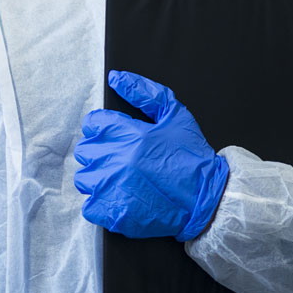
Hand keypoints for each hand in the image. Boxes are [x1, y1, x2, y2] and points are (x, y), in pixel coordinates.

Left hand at [74, 70, 229, 240]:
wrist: (207, 200)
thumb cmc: (192, 157)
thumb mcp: (175, 115)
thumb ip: (145, 93)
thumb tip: (117, 78)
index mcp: (130, 134)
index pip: (93, 123)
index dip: (104, 128)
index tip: (116, 137)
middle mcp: (117, 159)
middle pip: (85, 150)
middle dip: (100, 153)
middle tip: (121, 159)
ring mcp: (113, 188)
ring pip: (84, 179)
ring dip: (99, 179)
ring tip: (121, 181)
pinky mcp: (114, 213)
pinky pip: (89, 206)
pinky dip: (101, 204)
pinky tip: (120, 199)